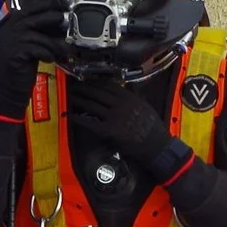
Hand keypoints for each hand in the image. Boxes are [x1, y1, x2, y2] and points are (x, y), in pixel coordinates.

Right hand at [0, 0, 67, 115]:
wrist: (10, 86)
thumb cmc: (22, 64)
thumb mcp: (31, 43)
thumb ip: (40, 31)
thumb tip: (60, 20)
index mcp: (12, 24)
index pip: (30, 8)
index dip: (47, 4)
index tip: (61, 3)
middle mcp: (9, 29)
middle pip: (33, 16)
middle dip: (51, 17)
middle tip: (64, 19)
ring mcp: (11, 41)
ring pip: (37, 36)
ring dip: (52, 43)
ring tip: (61, 50)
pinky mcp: (15, 53)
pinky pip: (36, 49)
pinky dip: (46, 54)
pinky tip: (49, 59)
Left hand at [68, 81, 190, 185]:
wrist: (155, 145)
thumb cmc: (152, 127)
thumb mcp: (145, 105)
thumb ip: (134, 95)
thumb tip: (128, 88)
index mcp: (128, 97)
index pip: (107, 85)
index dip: (95, 82)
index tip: (87, 80)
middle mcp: (119, 104)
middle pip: (96, 93)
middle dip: (84, 88)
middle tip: (75, 87)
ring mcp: (112, 117)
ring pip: (91, 105)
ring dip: (79, 100)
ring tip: (71, 97)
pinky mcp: (107, 131)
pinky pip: (89, 122)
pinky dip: (78, 118)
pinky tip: (70, 115)